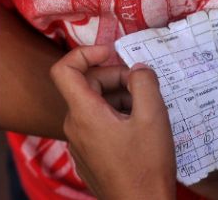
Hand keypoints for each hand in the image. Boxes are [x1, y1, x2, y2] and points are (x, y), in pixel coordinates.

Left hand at [50, 45, 175, 199]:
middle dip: (116, 77)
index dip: (86, 53)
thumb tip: (138, 69)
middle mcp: (76, 126)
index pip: (64, 69)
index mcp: (84, 113)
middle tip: (144, 84)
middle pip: (87, 85)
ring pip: (96, 104)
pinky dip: (119, 114)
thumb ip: (144, 82)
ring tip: (149, 108)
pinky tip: (142, 126)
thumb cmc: (146, 165)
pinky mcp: (91, 153)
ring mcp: (81, 142)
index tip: (112, 53)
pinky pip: (99, 122)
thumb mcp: (153, 115)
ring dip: (121, 97)